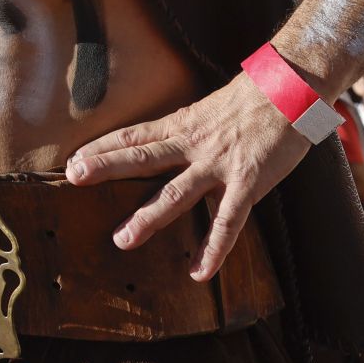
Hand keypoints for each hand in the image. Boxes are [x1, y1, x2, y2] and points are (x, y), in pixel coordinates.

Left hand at [65, 74, 309, 281]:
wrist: (290, 91)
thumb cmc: (252, 100)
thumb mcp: (208, 108)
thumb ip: (186, 130)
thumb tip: (165, 142)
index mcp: (182, 125)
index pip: (134, 135)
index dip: (102, 146)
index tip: (73, 158)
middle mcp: (193, 144)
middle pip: (142, 157)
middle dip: (107, 167)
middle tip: (74, 177)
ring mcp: (218, 165)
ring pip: (176, 194)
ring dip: (148, 217)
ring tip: (123, 240)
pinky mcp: (247, 183)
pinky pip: (227, 221)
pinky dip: (213, 248)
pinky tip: (199, 271)